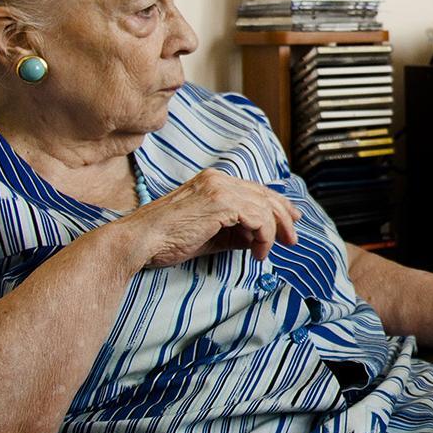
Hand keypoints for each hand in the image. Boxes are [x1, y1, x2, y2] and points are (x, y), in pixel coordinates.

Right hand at [120, 169, 300, 267]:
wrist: (139, 242)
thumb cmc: (166, 242)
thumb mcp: (208, 235)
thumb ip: (234, 232)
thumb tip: (258, 239)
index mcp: (212, 182)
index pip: (255, 190)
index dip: (277, 205)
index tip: (291, 222)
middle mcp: (217, 180)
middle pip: (265, 195)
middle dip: (284, 217)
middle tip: (293, 238)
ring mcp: (219, 189)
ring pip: (265, 206)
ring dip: (274, 231)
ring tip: (268, 252)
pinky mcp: (221, 203)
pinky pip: (258, 218)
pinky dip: (264, 237)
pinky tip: (257, 253)